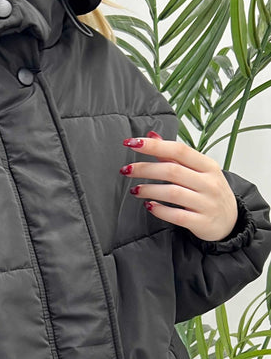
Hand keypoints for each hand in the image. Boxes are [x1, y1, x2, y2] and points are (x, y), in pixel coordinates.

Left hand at [119, 131, 238, 241]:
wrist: (231, 221)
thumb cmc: (210, 192)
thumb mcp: (199, 171)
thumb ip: (174, 155)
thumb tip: (152, 136)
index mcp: (208, 165)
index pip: (179, 150)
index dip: (154, 145)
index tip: (132, 143)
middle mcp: (209, 182)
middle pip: (172, 170)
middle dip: (145, 169)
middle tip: (126, 170)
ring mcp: (206, 203)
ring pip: (173, 193)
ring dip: (149, 190)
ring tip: (135, 190)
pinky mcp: (201, 222)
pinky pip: (176, 216)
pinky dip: (160, 210)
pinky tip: (149, 206)